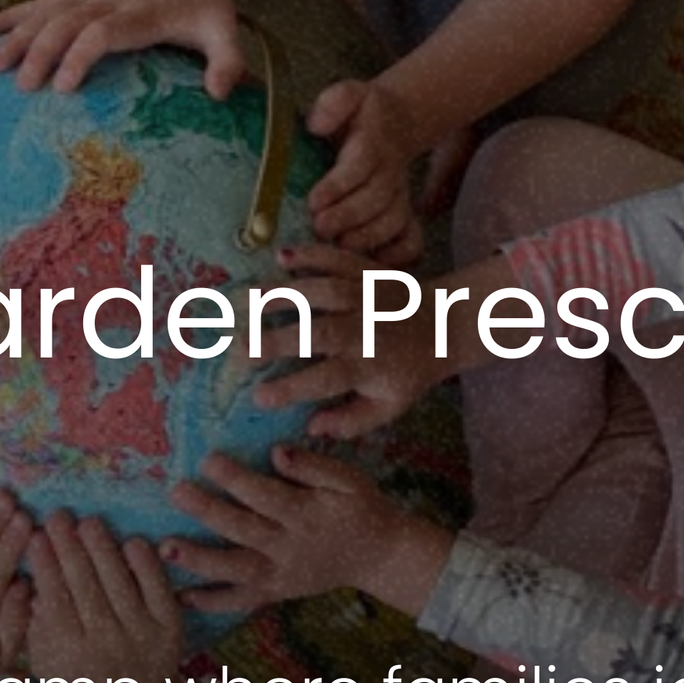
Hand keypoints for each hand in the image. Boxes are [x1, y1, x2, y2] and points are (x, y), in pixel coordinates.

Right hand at [0, 0, 243, 96]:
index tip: (63, 87)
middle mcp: (109, 2)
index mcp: (140, 14)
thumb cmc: (204, 3)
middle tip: (20, 86)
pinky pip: (39, 4)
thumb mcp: (224, 30)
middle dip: (41, 52)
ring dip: (17, 36)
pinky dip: (10, 16)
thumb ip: (227, 61)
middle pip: (66, 23)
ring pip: (47, 12)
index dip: (81, 55)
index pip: (103, 32)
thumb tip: (220, 95)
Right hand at [26, 512, 181, 682]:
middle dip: (69, 548)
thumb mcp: (48, 662)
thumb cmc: (81, 676)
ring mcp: (141, 633)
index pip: (55, 600)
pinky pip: (156, 588)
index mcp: (71, 652)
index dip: (45, 566)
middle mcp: (107, 643)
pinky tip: (130, 541)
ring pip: (118, 583)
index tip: (34, 536)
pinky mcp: (170, 626)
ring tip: (88, 522)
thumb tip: (25, 582)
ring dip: (102, 548)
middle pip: (85, 586)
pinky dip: (144, 564)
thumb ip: (34, 625)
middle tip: (58, 516)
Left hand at [166, 447, 425, 613]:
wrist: (379, 555)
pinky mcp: (276, 592)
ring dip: (200, 560)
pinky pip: (241, 601)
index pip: (266, 496)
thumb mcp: (349, 480)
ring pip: (237, 570)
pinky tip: (182, 597)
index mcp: (307, 516)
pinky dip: (213, 602)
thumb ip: (314, 467)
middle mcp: (290, 548)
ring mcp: (281, 575)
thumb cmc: (359, 508)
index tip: (207, 460)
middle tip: (175, 493)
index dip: (236, 479)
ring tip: (166, 548)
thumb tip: (278, 453)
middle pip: (244, 530)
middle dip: (208, 512)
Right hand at [248, 245, 446, 435]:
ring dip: (285, 293)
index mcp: (370, 366)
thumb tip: (310, 428)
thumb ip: (351, 421)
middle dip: (277, 339)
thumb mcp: (389, 406)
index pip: (326, 380)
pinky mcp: (370, 270)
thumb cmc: (407, 371)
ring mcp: (368, 295)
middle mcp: (366, 329)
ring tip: (248, 300)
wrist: (445, 324)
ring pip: (324, 291)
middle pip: (318, 334)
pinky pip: (338, 259)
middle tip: (238, 347)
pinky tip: (281, 256)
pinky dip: (311, 254)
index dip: (292, 389)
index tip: (258, 398)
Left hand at [304, 78, 432, 260]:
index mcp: (374, 142)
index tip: (313, 202)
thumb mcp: (344, 97)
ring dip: (368, 237)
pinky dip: (398, 255)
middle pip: (377, 197)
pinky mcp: (405, 215)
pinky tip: (373, 263)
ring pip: (394, 220)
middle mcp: (391, 171)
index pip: (360, 164)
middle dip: (348, 216)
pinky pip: (412, 239)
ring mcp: (401, 195)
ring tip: (339, 246)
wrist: (391, 124)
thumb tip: (317, 125)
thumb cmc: (357, 115)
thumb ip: (333, 104)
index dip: (338, 185)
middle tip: (319, 228)